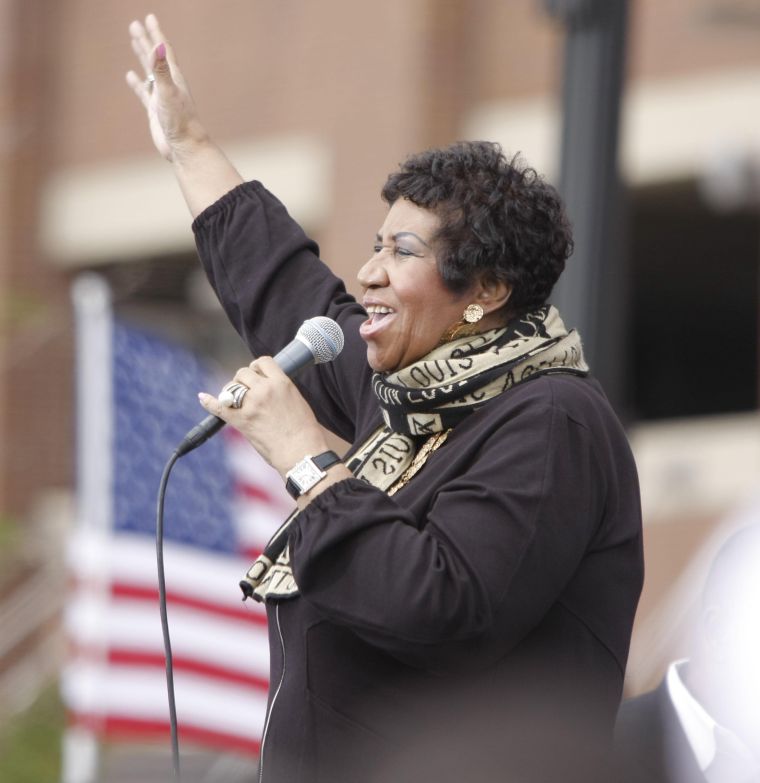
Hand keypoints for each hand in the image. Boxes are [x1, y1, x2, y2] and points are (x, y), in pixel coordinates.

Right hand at [125, 14, 206, 161]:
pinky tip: (130, 76)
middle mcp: (168, 85)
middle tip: (134, 24)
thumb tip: (157, 46)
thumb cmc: (180, 121)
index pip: (163, 50)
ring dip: (141, 57)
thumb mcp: (168, 92)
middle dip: (144, 39)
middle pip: (154, 57)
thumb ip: (161, 70)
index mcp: (173, 78)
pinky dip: (136, 83)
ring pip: (149, 72)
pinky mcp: (155, 111)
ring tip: (134, 42)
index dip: (155, 33)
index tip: (149, 17)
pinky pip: (143, 92)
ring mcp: (161, 97)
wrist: (185, 148)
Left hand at [198, 357, 329, 478]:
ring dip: (232, 391)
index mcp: (282, 383)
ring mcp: (251, 405)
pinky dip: (209, 402)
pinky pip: (219, 407)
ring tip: (236, 400)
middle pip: (243, 373)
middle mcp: (264, 390)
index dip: (257, 367)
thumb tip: (270, 391)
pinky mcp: (241, 421)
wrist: (302, 453)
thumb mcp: (298, 401)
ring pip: (232, 386)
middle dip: (243, 380)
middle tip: (246, 391)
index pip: (263, 362)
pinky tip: (203, 398)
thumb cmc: (306, 431)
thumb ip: (281, 391)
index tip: (256, 374)